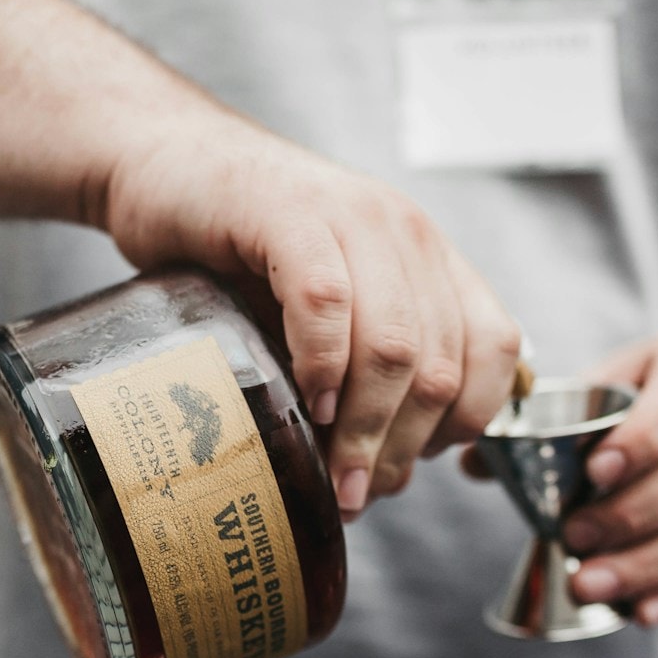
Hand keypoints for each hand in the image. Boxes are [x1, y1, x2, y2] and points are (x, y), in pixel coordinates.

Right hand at [100, 115, 520, 517]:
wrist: (163, 164)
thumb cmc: (237, 252)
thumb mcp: (324, 312)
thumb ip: (363, 374)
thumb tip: (381, 474)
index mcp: (428, 258)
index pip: (494, 348)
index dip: (464, 422)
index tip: (410, 465)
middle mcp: (406, 233)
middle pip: (439, 363)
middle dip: (401, 448)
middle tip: (357, 492)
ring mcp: (352, 216)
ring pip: (394, 345)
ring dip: (363, 426)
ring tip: (332, 471)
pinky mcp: (288, 213)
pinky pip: (326, 303)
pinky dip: (321, 366)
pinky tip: (306, 402)